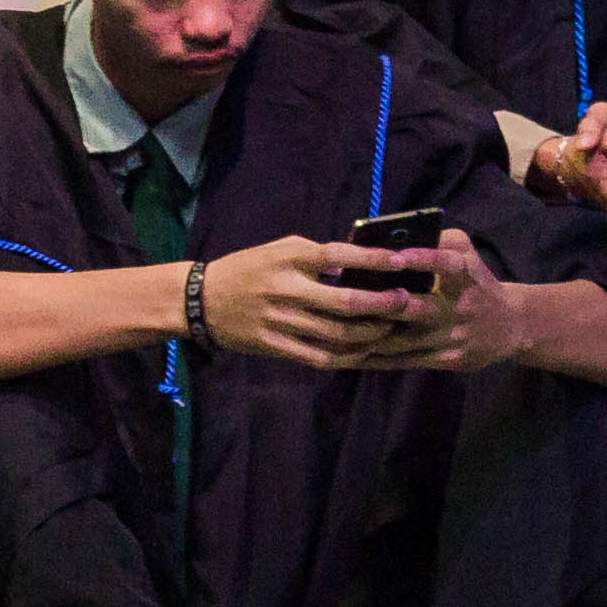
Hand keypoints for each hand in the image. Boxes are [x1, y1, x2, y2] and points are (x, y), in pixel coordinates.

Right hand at [194, 234, 423, 369]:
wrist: (201, 301)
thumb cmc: (247, 269)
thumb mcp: (279, 250)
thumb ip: (316, 255)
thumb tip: (357, 264)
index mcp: (288, 259)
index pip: (338, 256)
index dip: (373, 260)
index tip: (402, 261)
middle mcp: (286, 290)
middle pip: (346, 302)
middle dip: (383, 304)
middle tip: (405, 302)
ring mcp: (280, 321)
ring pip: (338, 334)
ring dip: (370, 333)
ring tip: (388, 327)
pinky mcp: (274, 346)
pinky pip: (319, 356)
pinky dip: (347, 356)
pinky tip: (363, 350)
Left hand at [341, 225, 526, 371]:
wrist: (510, 325)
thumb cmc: (477, 281)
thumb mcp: (467, 253)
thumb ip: (440, 239)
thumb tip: (394, 234)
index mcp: (466, 276)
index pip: (446, 264)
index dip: (422, 259)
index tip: (394, 256)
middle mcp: (461, 308)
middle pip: (419, 309)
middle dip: (384, 305)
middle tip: (348, 298)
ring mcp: (452, 338)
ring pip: (404, 340)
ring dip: (369, 334)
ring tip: (336, 327)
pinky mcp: (446, 360)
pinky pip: (404, 361)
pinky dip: (375, 357)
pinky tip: (348, 352)